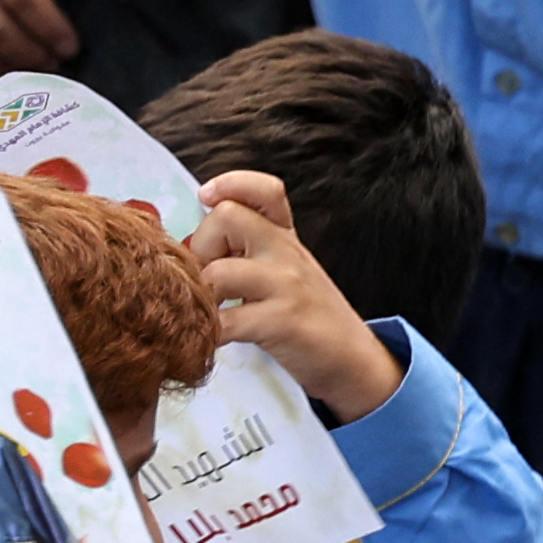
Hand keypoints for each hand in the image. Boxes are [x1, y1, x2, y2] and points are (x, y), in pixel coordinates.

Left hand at [190, 172, 402, 418]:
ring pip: (218, 271)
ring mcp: (286, 284)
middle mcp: (286, 252)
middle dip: (199, 247)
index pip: (264, 190)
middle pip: (226, 217)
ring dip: (199, 296)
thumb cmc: (310, 317)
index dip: (231, 183)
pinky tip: (209, 341)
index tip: (208, 196)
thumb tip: (191, 245)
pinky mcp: (281, 321)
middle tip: (204, 280)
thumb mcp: (288, 271)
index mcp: (286, 238)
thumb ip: (251, 250)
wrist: (352, 359)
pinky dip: (207, 334)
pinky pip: (225, 322)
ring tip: (204, 314)